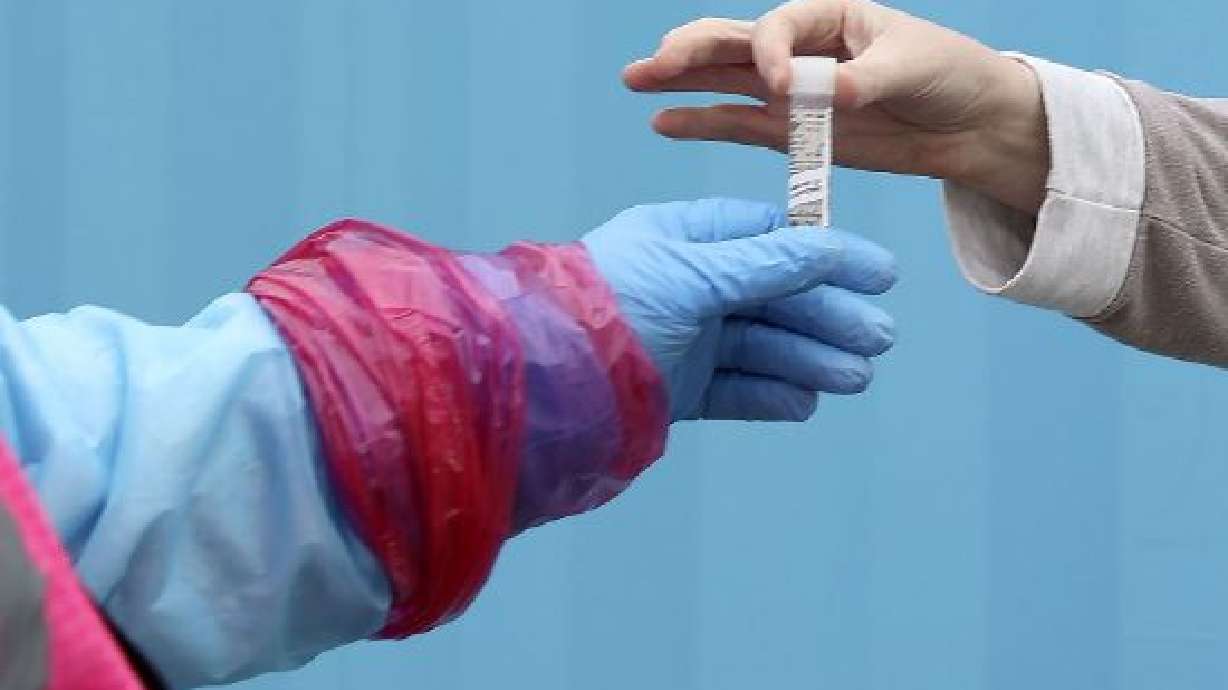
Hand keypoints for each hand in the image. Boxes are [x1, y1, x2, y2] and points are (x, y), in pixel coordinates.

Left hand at [582, 198, 895, 421]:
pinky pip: (733, 389)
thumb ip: (761, 265)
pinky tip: (804, 401)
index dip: (824, 255)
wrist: (544, 385)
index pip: (767, 237)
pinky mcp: (674, 390)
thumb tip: (825, 250)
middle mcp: (684, 287)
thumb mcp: (691, 275)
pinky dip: (769, 394)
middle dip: (826, 314)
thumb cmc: (609, 309)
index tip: (876, 274)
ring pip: (758, 346)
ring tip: (854, 377)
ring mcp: (680, 340)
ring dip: (809, 358)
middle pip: (771, 296)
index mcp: (681, 240)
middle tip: (879, 338)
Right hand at [623, 0, 1049, 213]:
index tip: (783, 86)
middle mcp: (799, 50)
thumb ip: (864, 79)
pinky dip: (703, 123)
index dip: (769, 53)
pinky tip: (665, 123)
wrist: (968, 123)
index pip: (777, 27)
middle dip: (689, 51)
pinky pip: (738, 125)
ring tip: (637, 80)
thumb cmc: (948, 75)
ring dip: (681, 82)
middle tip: (650, 66)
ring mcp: (790, 91)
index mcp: (829, 17)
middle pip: (731, 43)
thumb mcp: (913, 66)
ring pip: (723, 80)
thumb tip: (822, 93)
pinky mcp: (792, 131)